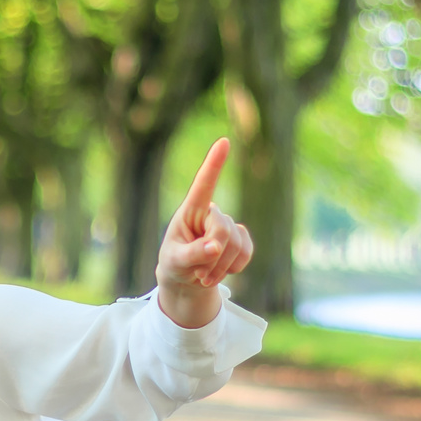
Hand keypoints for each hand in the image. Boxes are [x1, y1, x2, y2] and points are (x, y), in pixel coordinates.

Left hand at [155, 138, 253, 328]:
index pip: (204, 185)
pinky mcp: (241, 239)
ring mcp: (227, 225)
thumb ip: (193, 254)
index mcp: (191, 211)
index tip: (224, 141)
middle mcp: (211, 213)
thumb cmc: (175, 263)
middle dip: (212, 255)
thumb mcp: (175, 261)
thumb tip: (215, 247)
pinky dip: (234, 267)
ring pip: (235, 244)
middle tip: (199, 274)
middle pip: (222, 230)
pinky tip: (220, 270)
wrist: (187, 279)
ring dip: (220, 266)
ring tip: (203, 276)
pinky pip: (246, 252)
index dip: (214, 164)